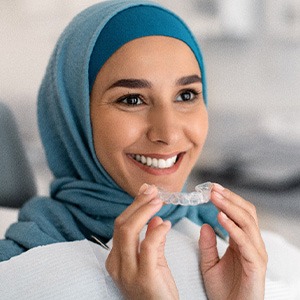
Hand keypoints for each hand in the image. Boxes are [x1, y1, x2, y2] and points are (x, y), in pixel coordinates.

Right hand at [106, 183, 178, 299]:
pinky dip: (157, 231)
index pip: (121, 225)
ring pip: (129, 231)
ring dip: (145, 211)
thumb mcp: (152, 261)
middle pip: (122, 225)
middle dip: (138, 204)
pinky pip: (148, 246)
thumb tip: (154, 218)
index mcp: (116, 259)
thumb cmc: (157, 289)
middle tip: (153, 192)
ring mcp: (128, 272)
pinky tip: (167, 224)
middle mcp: (117, 264)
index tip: (147, 191)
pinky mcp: (144, 277)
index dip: (134, 206)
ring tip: (159, 201)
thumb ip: (151, 239)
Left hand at [199, 184, 267, 299]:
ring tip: (214, 196)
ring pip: (247, 222)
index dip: (226, 200)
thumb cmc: (223, 291)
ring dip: (230, 206)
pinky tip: (220, 217)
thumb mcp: (209, 264)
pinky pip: (245, 241)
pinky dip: (232, 227)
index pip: (238, 213)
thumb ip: (207, 244)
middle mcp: (252, 244)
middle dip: (229, 198)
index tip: (210, 189)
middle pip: (246, 212)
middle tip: (212, 188)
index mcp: (241, 242)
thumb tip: (204, 225)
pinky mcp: (256, 265)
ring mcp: (256, 253)